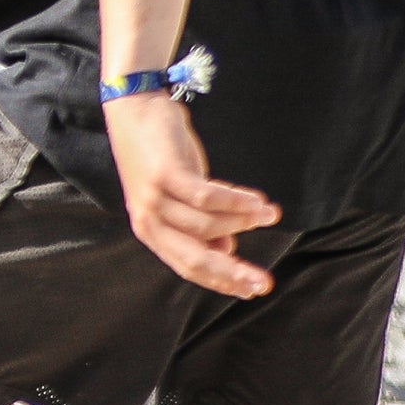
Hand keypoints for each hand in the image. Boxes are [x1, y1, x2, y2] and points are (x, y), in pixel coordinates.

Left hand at [101, 89, 278, 297]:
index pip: (189, 267)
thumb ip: (199, 227)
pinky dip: (236, 202)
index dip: (221, 281)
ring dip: (243, 223)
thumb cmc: (161, 158)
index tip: (251, 291)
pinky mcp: (164, 176)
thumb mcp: (180, 198)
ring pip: (207, 225)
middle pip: (195, 258)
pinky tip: (258, 202)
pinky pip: (206, 198)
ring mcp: (154, 199)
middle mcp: (149, 220)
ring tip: (270, 215)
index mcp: (152, 231)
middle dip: (232, 272)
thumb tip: (226, 252)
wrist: (134, 113)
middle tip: (264, 282)